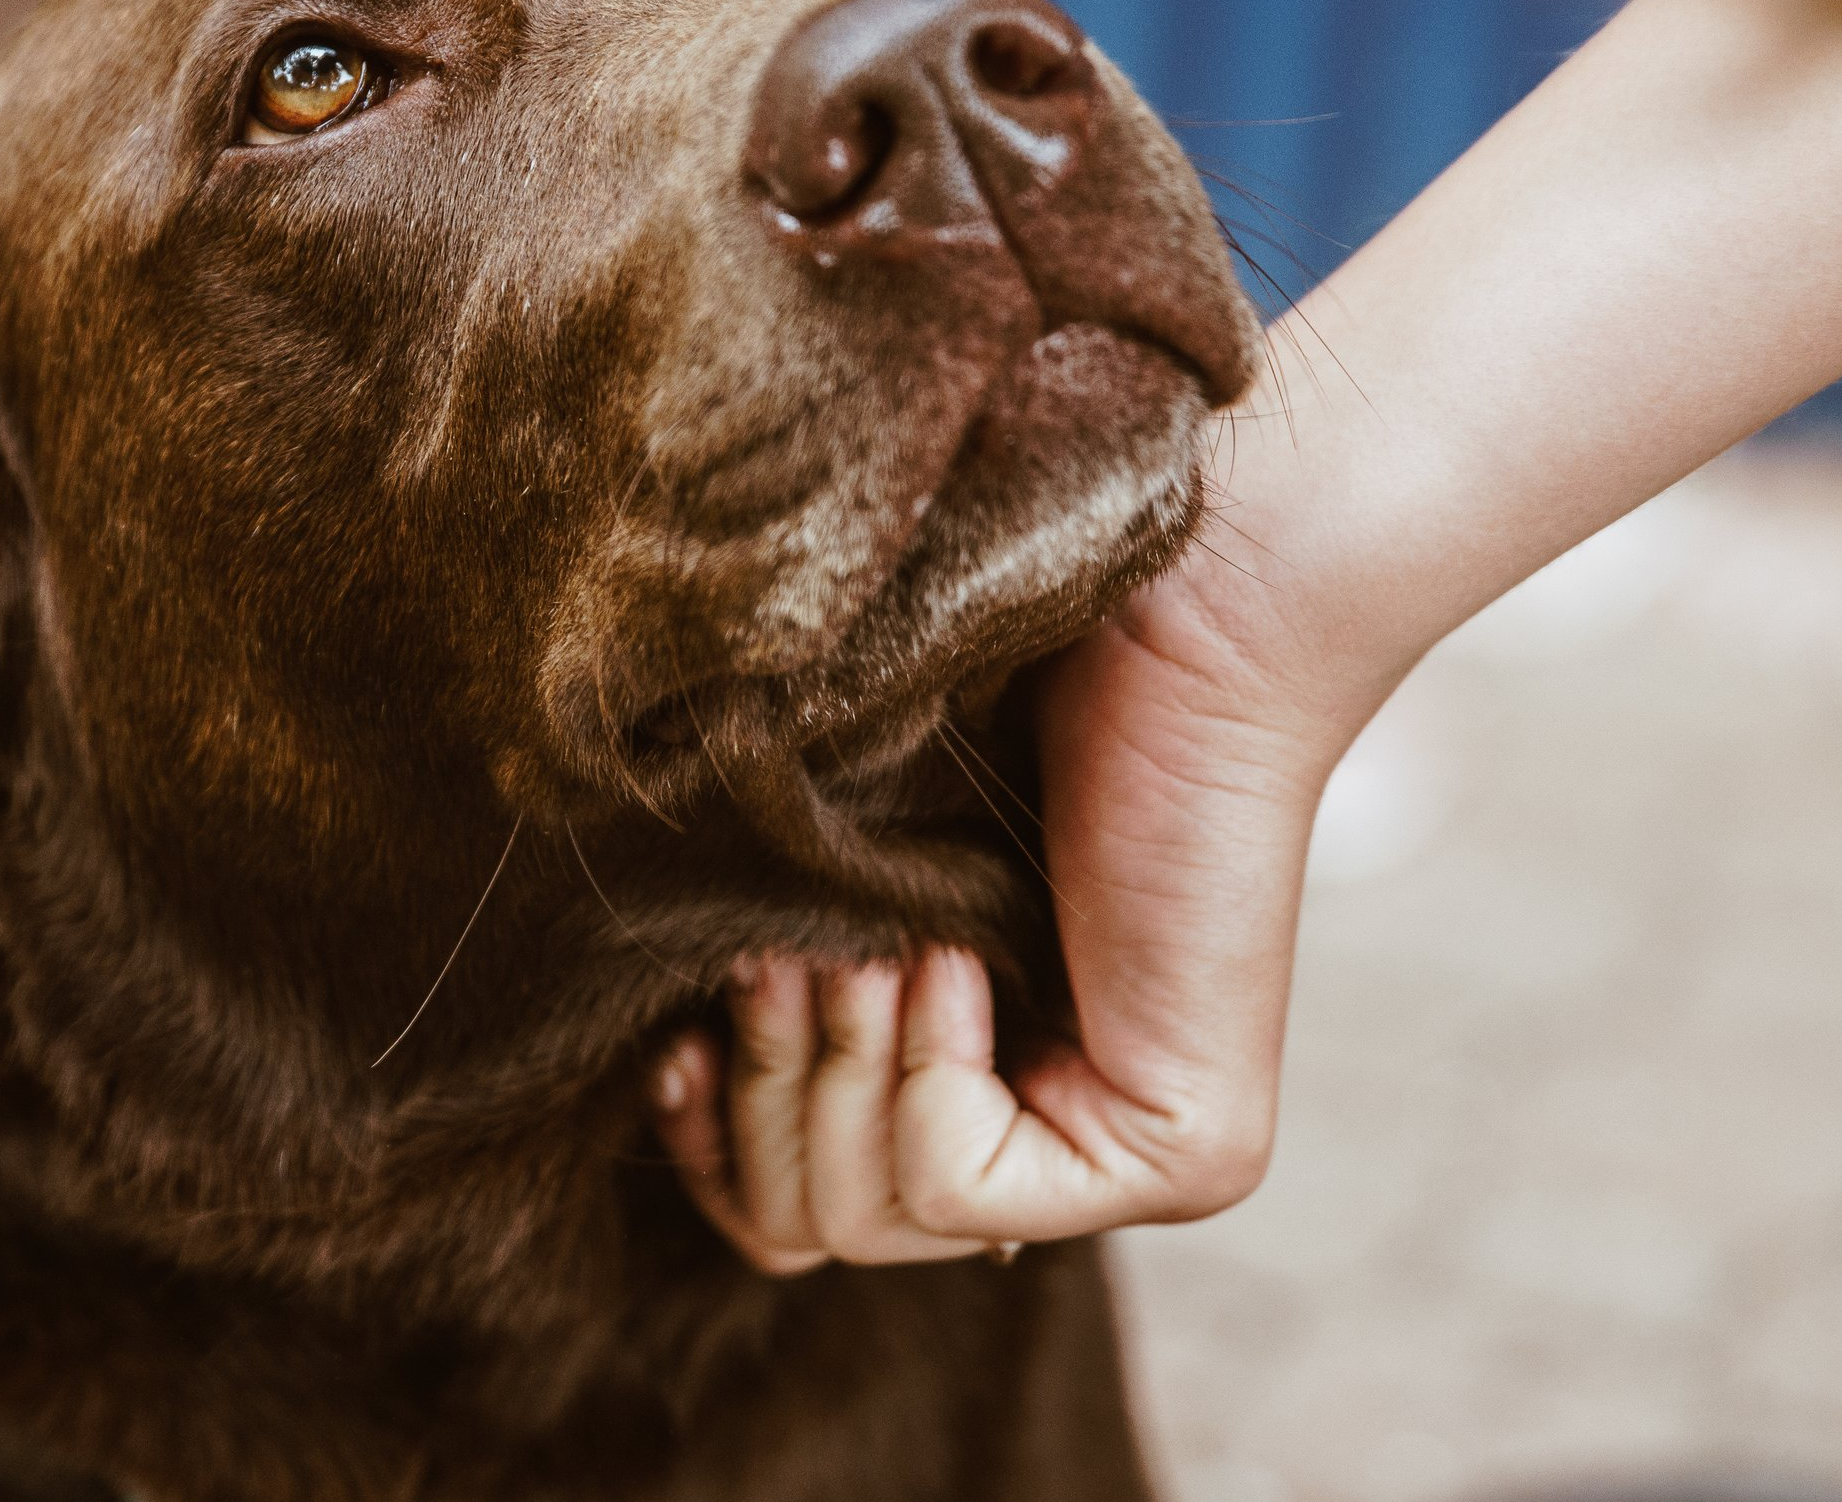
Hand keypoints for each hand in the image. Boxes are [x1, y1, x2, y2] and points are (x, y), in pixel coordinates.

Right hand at [649, 554, 1351, 1272]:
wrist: (1176, 611)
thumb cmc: (1007, 691)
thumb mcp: (846, 874)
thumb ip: (780, 981)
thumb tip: (654, 1071)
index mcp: (980, 1083)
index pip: (793, 1215)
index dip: (711, 1138)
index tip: (675, 1043)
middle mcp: (1064, 1143)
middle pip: (811, 1229)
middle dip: (767, 1090)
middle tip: (790, 957)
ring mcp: (1136, 1162)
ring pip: (870, 1225)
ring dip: (831, 1072)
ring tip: (864, 947)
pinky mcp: (1187, 1154)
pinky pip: (957, 1187)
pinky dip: (926, 1069)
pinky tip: (954, 954)